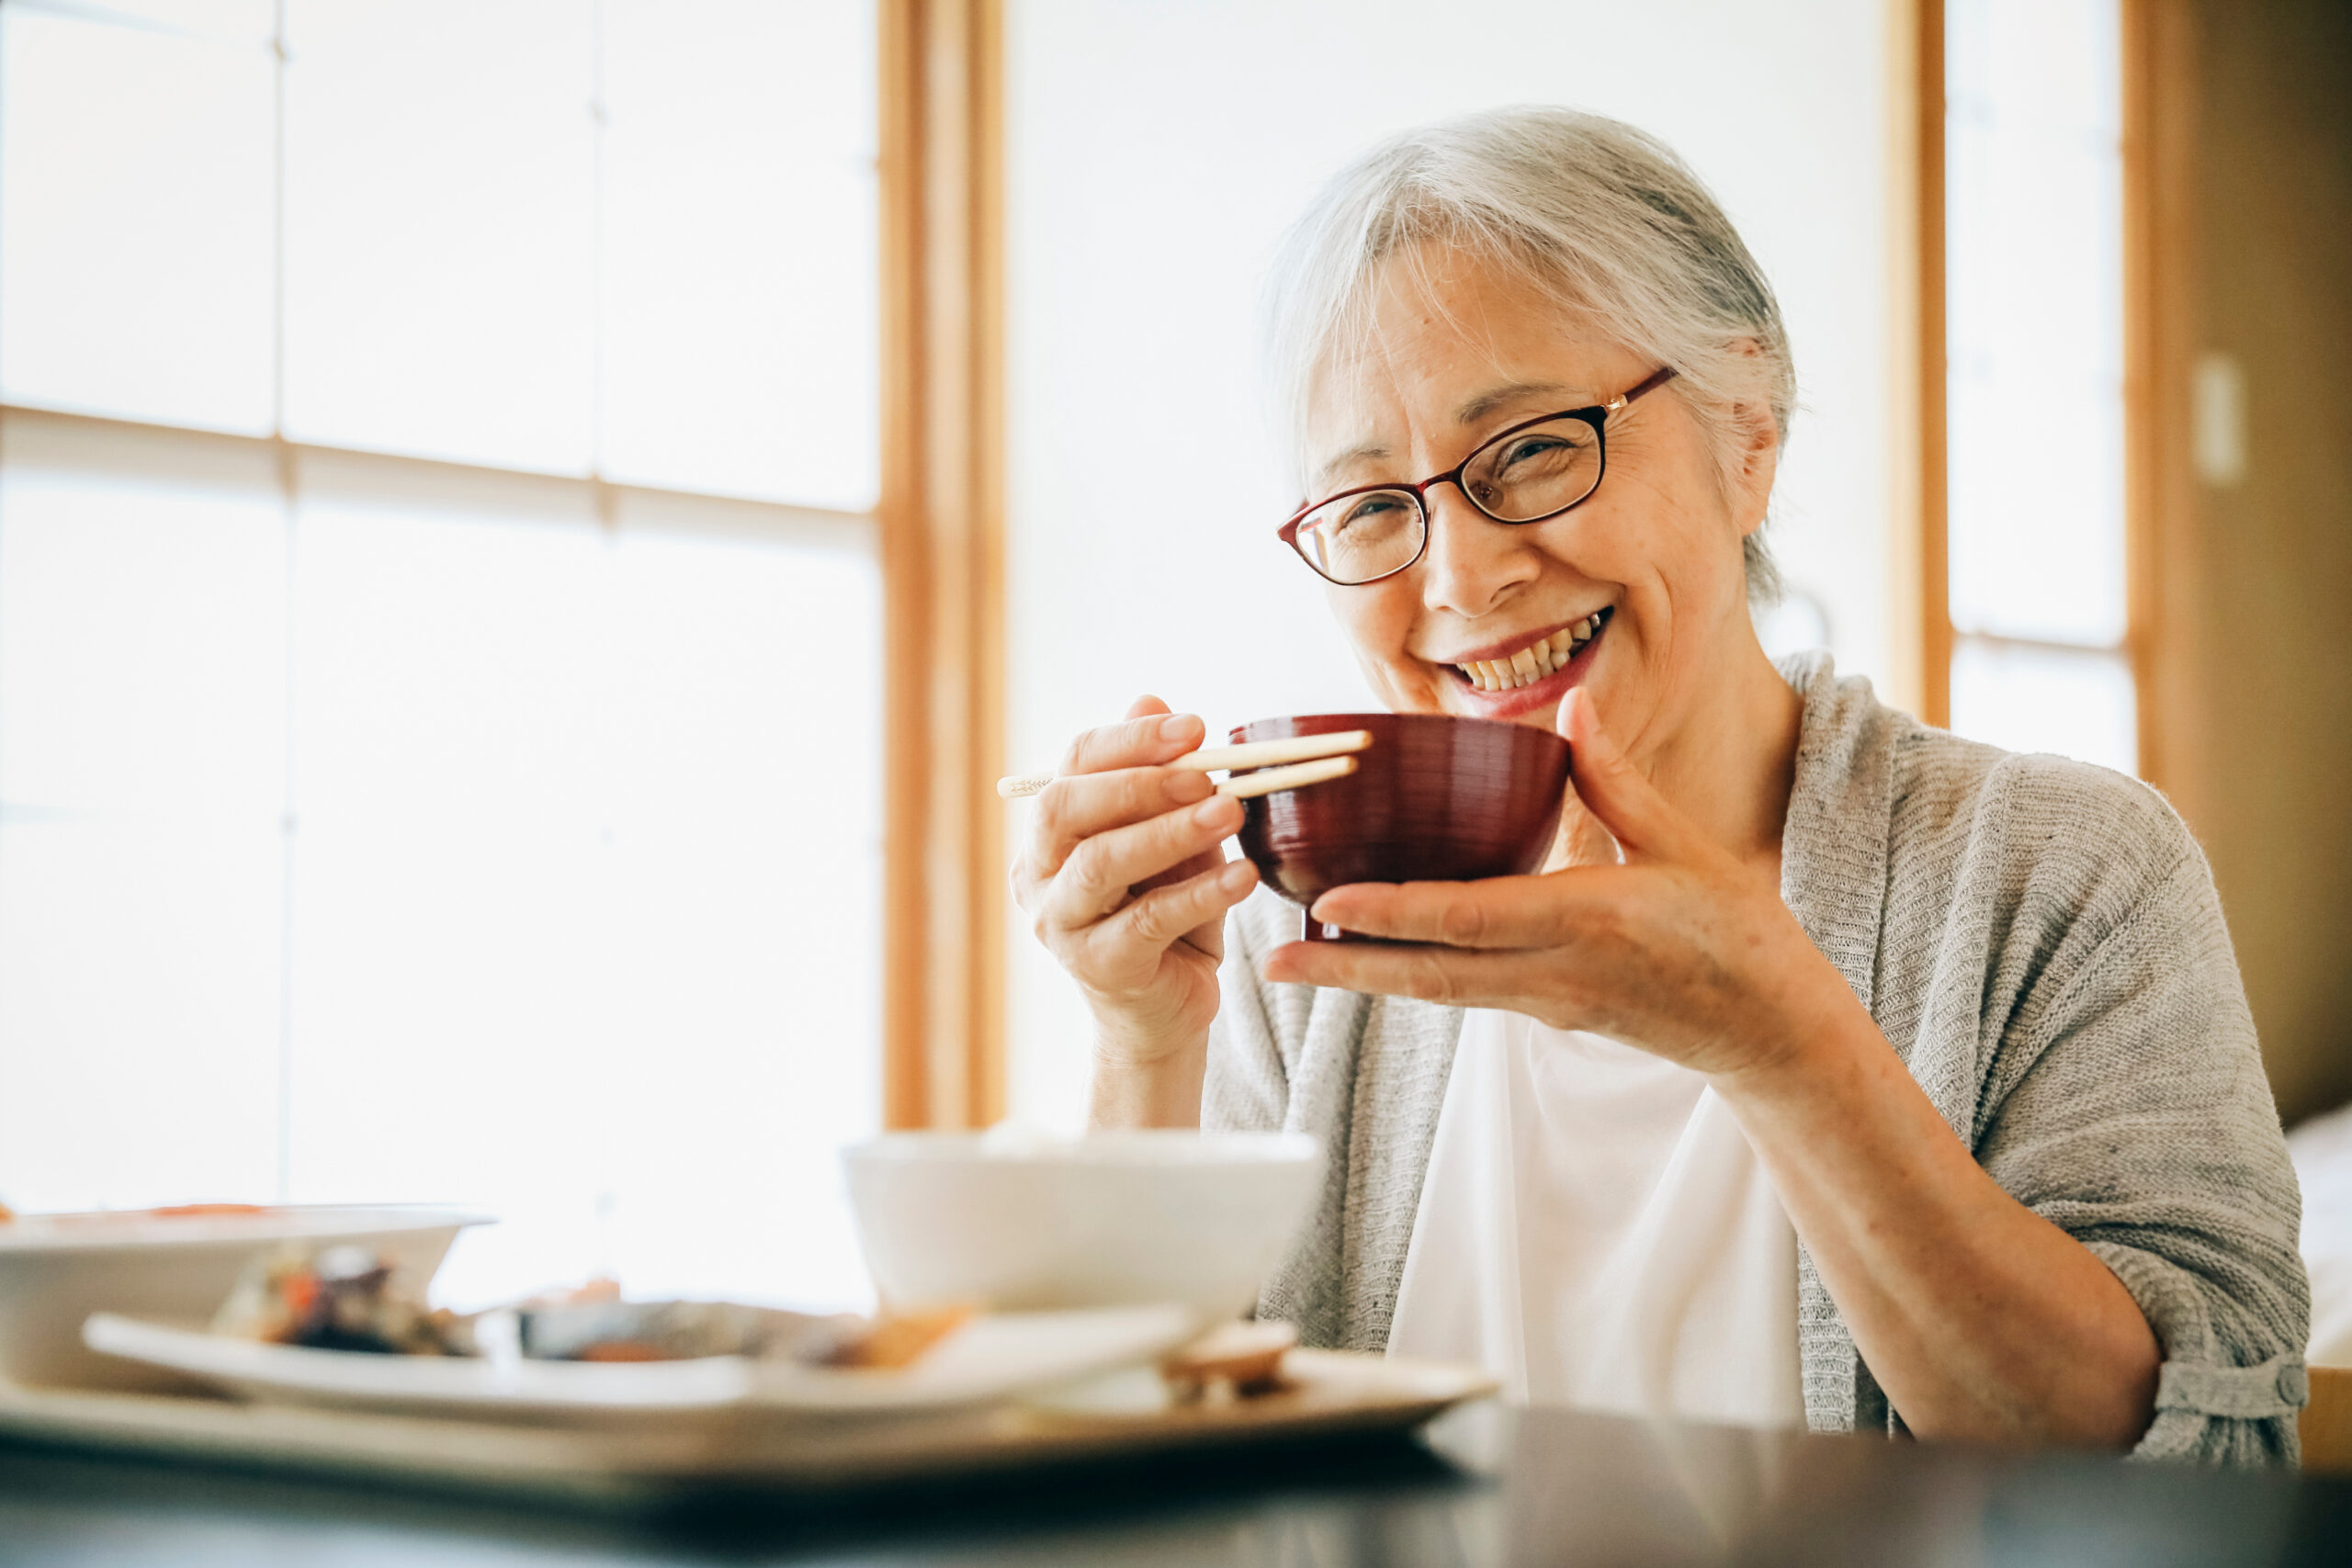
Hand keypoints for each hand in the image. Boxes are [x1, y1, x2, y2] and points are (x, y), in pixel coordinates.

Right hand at [1012, 696, 1260, 1072]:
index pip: (1073, 766)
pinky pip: (1147, 921)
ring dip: (1169, 831)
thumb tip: (1153, 697)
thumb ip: (1161, 779)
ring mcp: (1060, 924)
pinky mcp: (1099, 966)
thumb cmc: (1167, 914)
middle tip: (1207, 772)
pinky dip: (1200, 893)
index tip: (1195, 726)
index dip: (1131, 738)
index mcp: (1050, 832)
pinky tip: (1242, 876)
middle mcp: (1038, 874)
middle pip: (1067, 808)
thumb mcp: (1169, 838)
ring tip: (1230, 810)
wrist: (1165, 1011)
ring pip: (1102, 864)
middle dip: (1140, 781)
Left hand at [1259, 688, 1857, 1082]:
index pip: (1470, 919)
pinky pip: (1464, 993)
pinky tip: (1369, 959)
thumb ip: (1613, 779)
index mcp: (1588, 920)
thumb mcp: (1681, 844)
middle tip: (1269, 963)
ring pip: (1438, 992)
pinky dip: (1411, 975)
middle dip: (1345, 971)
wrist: (1770, 1031)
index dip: (1394, 913)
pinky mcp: (1547, 1016)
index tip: (1329, 904)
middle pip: (1428, 974)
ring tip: (1295, 964)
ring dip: (1364, 979)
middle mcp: (1553, 972)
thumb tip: (1566, 705)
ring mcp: (1545, 1004)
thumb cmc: (1736, 931)